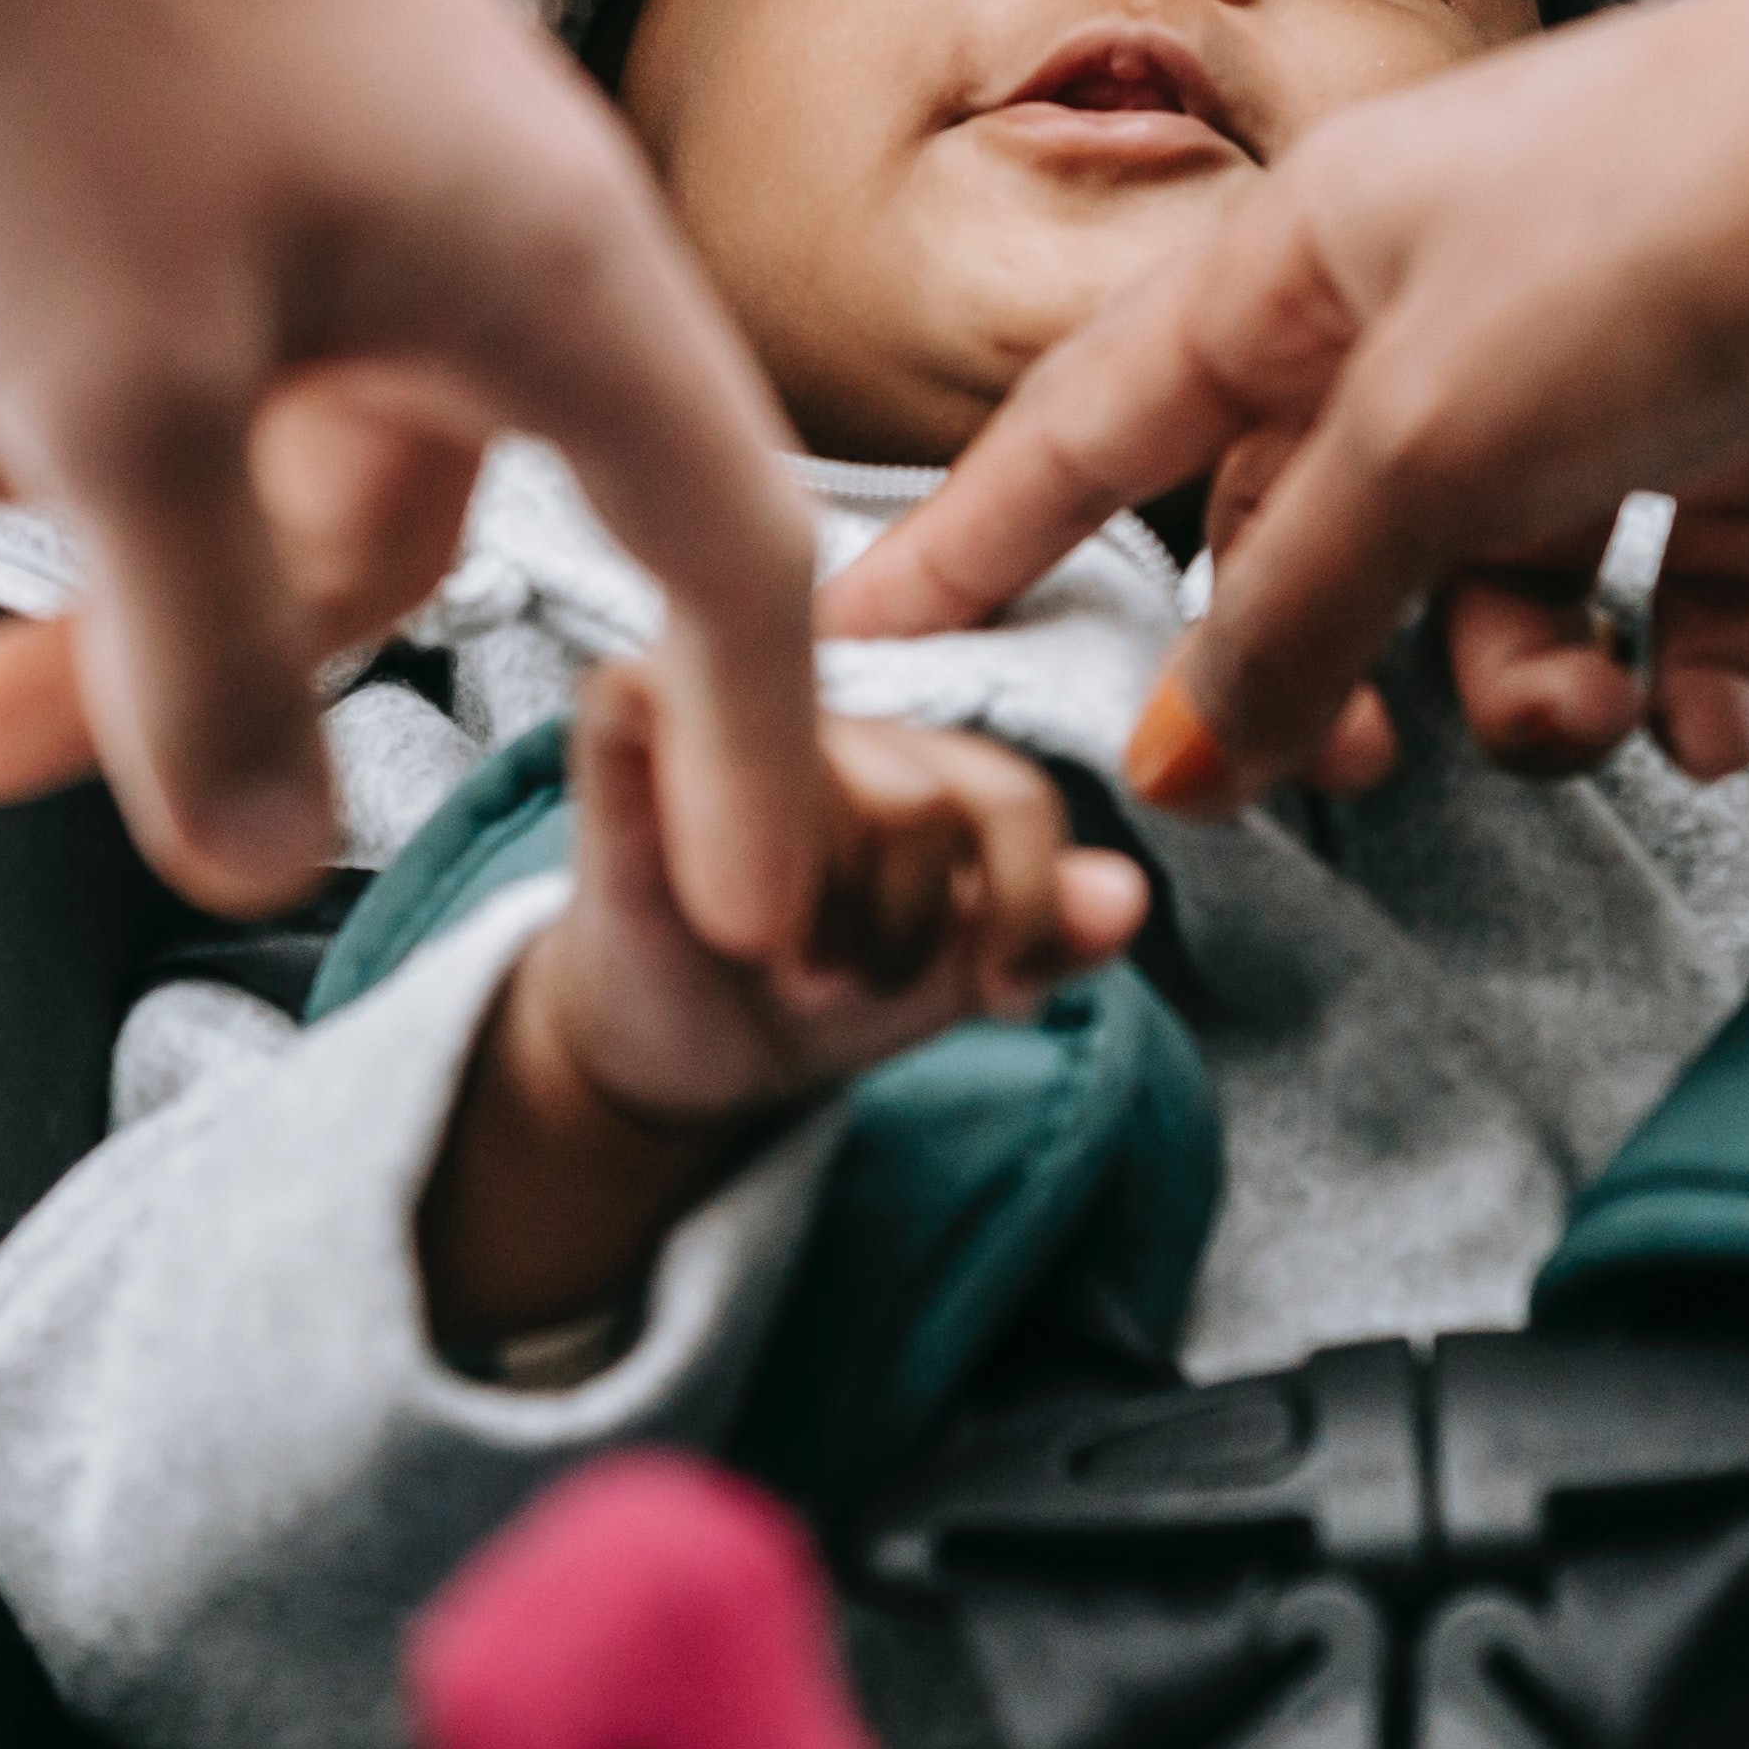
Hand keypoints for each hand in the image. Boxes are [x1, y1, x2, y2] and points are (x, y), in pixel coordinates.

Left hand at [0, 0, 820, 947]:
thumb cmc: (72, 10)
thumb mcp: (120, 401)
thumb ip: (197, 654)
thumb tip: (261, 846)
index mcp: (553, 296)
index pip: (719, 574)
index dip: (742, 757)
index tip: (737, 904)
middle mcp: (490, 229)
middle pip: (366, 537)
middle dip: (138, 637)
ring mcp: (361, 157)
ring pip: (221, 412)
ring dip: (19, 446)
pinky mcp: (234, 96)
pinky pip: (154, 289)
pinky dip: (9, 314)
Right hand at [421, 671, 1149, 1349]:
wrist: (670, 1044)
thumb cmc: (812, 993)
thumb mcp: (946, 980)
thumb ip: (1041, 933)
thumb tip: (1127, 897)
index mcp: (921, 755)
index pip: (1010, 796)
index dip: (1021, 906)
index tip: (998, 993)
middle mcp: (832, 711)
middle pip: (924, 806)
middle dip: (900, 935)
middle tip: (848, 986)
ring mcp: (724, 704)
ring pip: (824, 793)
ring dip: (816, 924)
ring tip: (782, 965)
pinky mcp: (622, 721)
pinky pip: (667, 711)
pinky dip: (698, 822)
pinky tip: (707, 897)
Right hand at [822, 0, 1748, 807]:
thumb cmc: (1683, 216)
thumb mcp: (1437, 439)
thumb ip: (1297, 608)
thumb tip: (1186, 751)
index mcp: (1308, 264)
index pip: (1092, 426)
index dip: (979, 539)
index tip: (875, 640)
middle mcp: (1434, 303)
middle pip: (1308, 537)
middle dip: (1332, 672)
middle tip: (1362, 779)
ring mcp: (1600, 355)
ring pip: (1501, 579)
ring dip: (1536, 682)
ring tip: (1601, 708)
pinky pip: (1678, 581)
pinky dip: (1691, 665)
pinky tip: (1713, 721)